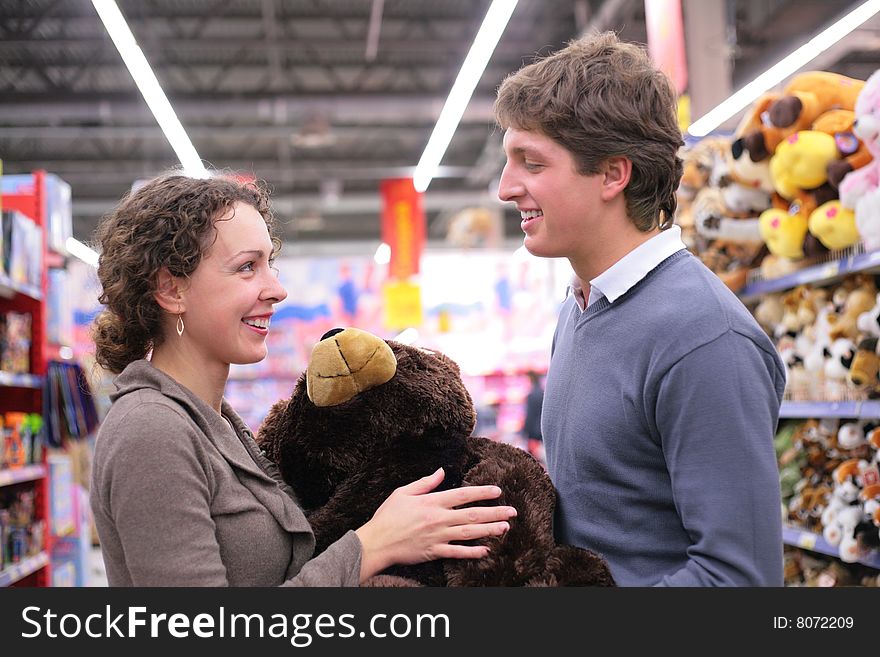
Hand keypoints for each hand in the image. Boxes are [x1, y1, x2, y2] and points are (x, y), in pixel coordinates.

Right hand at [354, 467, 515, 581]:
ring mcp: (437, 536)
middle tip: (512, 511)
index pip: (463, 495)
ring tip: (506, 527)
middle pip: (472, 515)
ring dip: (489, 530)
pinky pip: (457, 552)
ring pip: (469, 533)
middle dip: (495, 512)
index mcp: (432, 502)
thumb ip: (425, 483)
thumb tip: (441, 471)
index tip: (497, 491)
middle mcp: (438, 519)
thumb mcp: (403, 492)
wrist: (377, 542)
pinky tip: (486, 550)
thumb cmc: (388, 516)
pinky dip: (472, 552)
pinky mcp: (434, 551)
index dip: (482, 492)